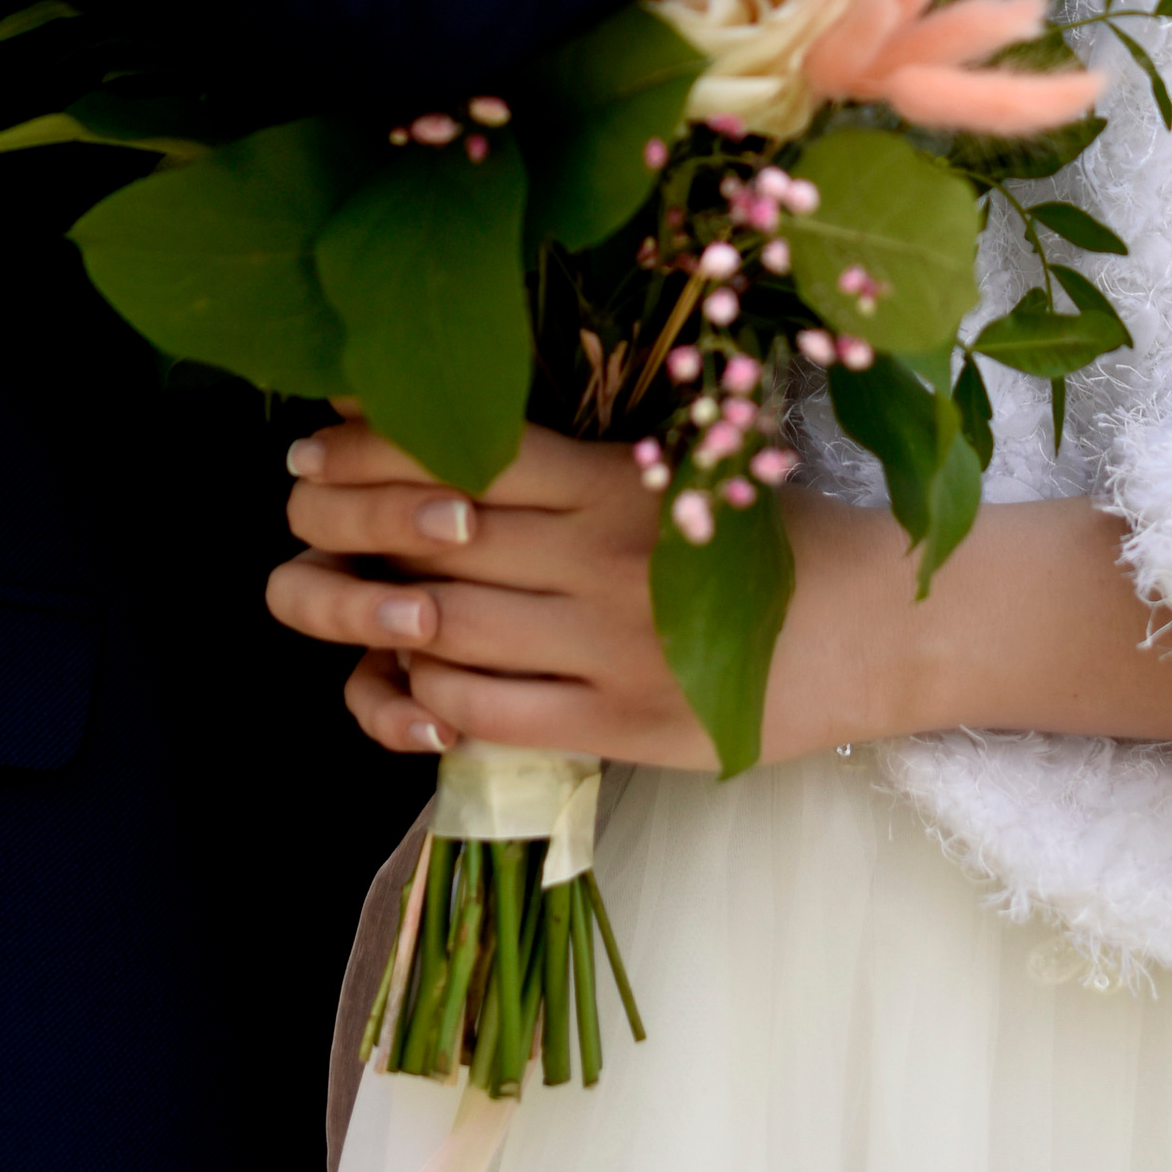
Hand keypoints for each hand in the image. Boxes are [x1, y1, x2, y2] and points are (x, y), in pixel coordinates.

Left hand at [269, 418, 1171, 761]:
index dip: (367, 446)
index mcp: (614, 480)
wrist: (877, 628)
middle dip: (336, 521)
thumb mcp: (678, 464)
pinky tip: (391, 680)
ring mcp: (603, 652)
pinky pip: (482, 718)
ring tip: (312, 593)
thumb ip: (575, 460)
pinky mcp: (616, 730)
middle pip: (426, 538)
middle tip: (293, 509)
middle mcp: (597, 560)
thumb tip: (449, 447)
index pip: (459, 453)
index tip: (312, 441)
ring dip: (354, 614)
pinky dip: (417, 700)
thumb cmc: (769, 532)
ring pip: (437, 632)